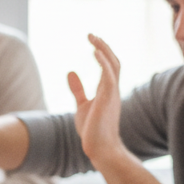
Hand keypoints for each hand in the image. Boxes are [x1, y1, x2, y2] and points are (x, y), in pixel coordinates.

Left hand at [68, 34, 124, 166]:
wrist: (100, 149)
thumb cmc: (92, 130)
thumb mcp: (82, 105)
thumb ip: (77, 89)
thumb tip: (70, 72)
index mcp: (107, 90)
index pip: (108, 65)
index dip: (101, 51)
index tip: (92, 40)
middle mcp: (112, 89)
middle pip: (113, 61)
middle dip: (103, 46)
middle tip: (91, 34)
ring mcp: (112, 94)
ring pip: (113, 65)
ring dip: (103, 49)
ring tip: (92, 38)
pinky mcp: (108, 99)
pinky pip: (109, 76)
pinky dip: (103, 62)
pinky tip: (94, 51)